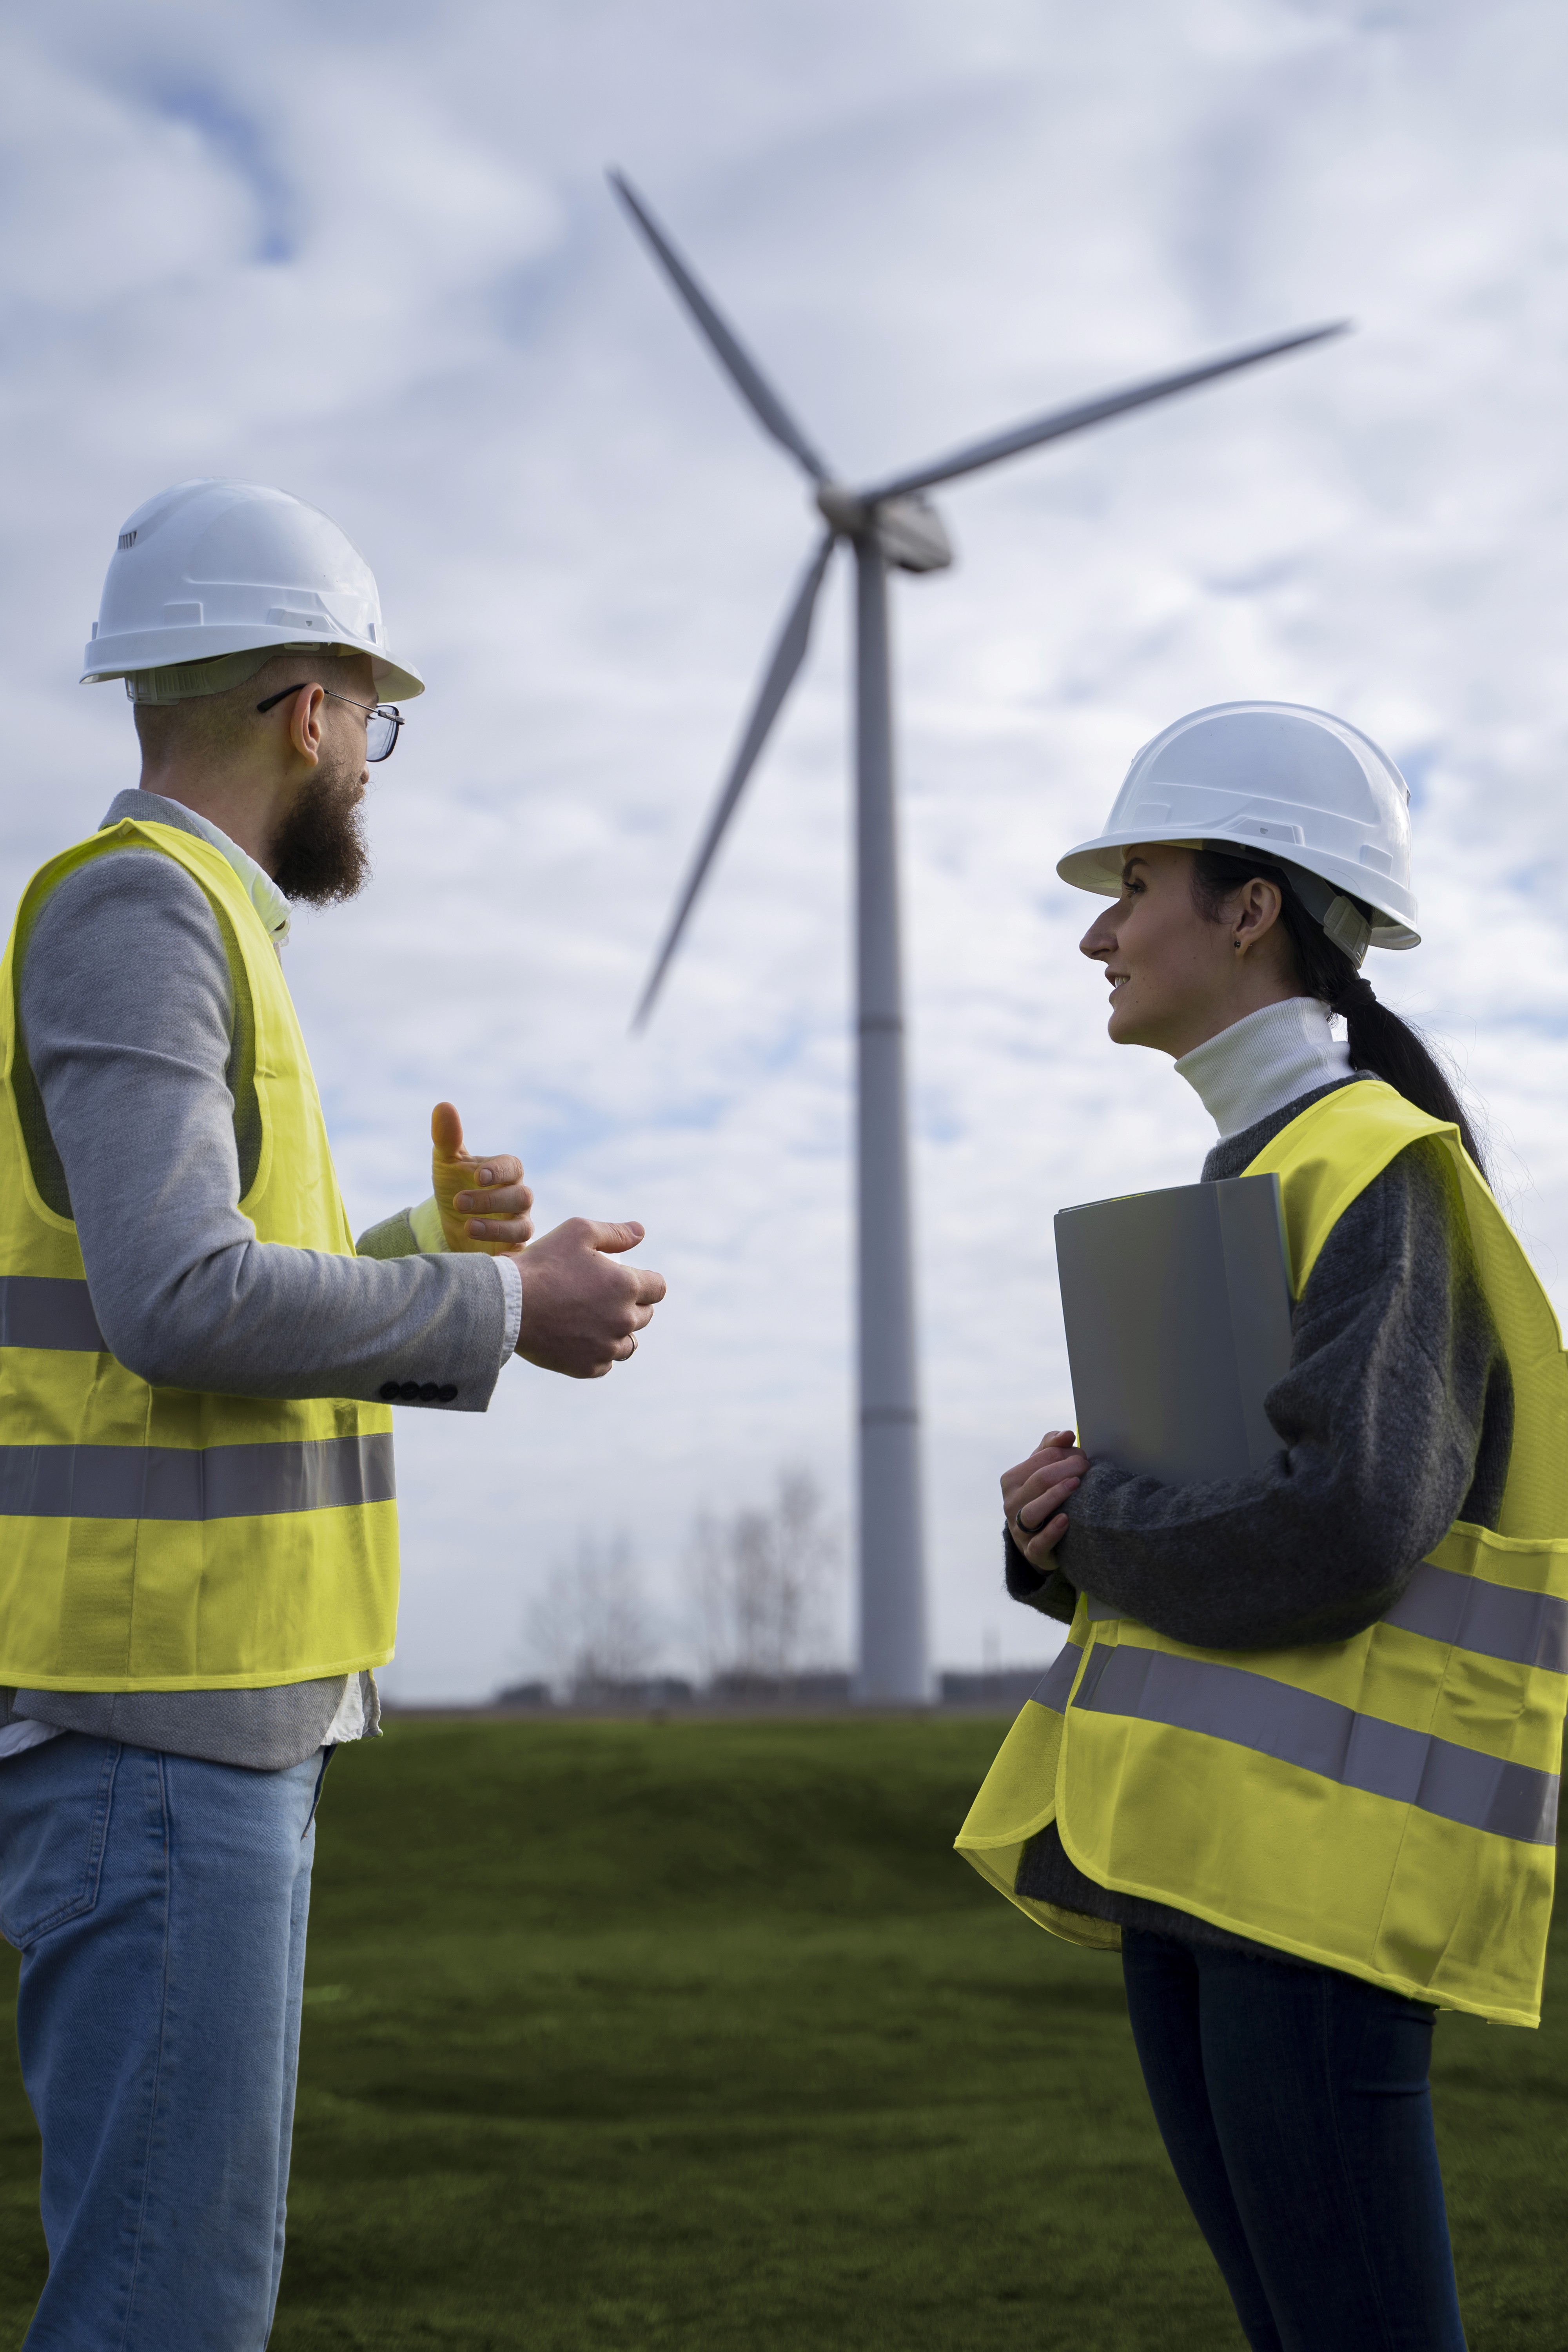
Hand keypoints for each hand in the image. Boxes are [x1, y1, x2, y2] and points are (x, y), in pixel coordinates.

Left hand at [431, 1101, 533, 1253]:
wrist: (451, 1223)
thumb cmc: (455, 1185)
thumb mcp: (446, 1163)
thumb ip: (447, 1137)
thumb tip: (443, 1105)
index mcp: (507, 1171)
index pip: (512, 1166)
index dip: (498, 1170)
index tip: (477, 1174)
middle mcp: (519, 1197)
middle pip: (520, 1196)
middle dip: (490, 1200)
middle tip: (457, 1201)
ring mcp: (519, 1223)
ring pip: (522, 1226)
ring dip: (496, 1227)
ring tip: (467, 1226)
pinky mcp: (514, 1248)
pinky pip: (518, 1250)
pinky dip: (504, 1252)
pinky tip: (483, 1252)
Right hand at [506, 1218, 666, 1379]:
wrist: (507, 1305)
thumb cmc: (542, 1264)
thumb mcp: (578, 1232)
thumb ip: (615, 1233)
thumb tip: (640, 1232)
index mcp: (627, 1286)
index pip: (658, 1288)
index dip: (646, 1282)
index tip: (629, 1280)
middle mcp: (624, 1320)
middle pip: (645, 1316)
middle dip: (632, 1305)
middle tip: (603, 1298)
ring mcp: (606, 1347)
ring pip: (628, 1344)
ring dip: (618, 1333)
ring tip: (595, 1322)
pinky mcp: (587, 1368)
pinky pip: (605, 1364)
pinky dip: (597, 1354)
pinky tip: (580, 1340)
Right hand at [1002, 1428, 1088, 1569]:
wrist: (1037, 1540)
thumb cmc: (1042, 1498)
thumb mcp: (1041, 1471)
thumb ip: (1051, 1448)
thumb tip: (1067, 1434)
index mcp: (1012, 1480)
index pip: (1040, 1459)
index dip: (1065, 1453)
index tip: (1084, 1456)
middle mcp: (1011, 1503)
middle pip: (1039, 1480)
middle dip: (1067, 1469)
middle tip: (1087, 1467)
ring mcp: (1019, 1529)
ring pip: (1033, 1511)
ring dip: (1057, 1496)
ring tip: (1076, 1485)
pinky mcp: (1031, 1551)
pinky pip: (1039, 1543)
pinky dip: (1052, 1531)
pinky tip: (1066, 1520)